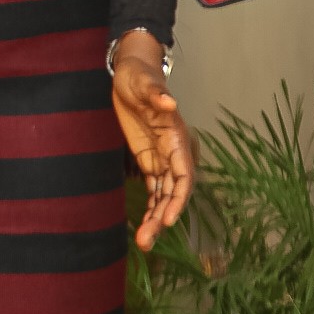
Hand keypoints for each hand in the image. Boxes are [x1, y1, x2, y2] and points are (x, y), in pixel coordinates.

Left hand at [110, 32, 193, 249]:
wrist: (130, 72)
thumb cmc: (138, 75)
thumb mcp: (143, 81)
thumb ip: (155, 93)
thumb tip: (170, 102)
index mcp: (176, 136)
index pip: (183, 173)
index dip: (179, 198)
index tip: (169, 218)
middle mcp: (173, 152)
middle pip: (173, 191)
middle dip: (163, 216)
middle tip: (147, 240)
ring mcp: (161, 157)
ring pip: (163, 195)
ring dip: (156, 219)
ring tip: (143, 242)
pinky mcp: (148, 159)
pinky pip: (153, 189)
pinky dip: (151, 207)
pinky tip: (143, 227)